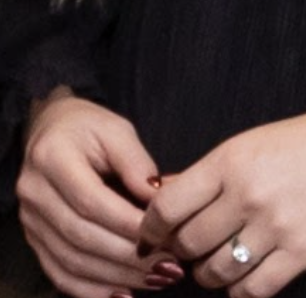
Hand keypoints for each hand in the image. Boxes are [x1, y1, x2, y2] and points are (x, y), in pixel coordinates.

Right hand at [18, 89, 180, 297]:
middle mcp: (35, 193)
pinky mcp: (35, 240)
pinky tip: (124, 293)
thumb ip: (137, 163)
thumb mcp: (116, 130)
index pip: (92, 202)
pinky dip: (93, 290)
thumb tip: (159, 201)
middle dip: (129, 257)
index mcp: (53, 158)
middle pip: (82, 237)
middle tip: (170, 266)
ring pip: (72, 262)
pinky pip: (61, 274)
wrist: (50, 130)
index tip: (167, 237)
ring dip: (117, 277)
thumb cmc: (89, 129)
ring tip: (157, 279)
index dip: (129, 224)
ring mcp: (30, 221)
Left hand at [138, 100, 305, 295]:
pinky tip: (242, 277)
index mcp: (232, 159)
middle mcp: (248, 193)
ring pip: (215, 272)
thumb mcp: (254, 141)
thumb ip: (209, 172)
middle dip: (180, 252)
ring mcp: (275, 226)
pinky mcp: (301, 254)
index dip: (151, 227)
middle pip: (188, 243)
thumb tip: (163, 194)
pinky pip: (252, 290)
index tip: (152, 235)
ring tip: (214, 264)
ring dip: (207, 274)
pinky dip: (240, 290)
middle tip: (186, 251)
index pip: (169, 205)